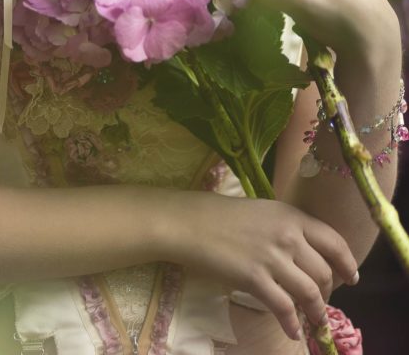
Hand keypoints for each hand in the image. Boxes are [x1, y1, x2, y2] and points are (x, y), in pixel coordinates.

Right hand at [158, 191, 357, 341]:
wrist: (190, 223)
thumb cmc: (223, 215)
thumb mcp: (263, 212)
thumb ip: (287, 229)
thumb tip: (306, 254)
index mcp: (291, 215)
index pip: (334, 242)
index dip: (347, 263)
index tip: (351, 278)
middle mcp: (288, 236)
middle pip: (324, 272)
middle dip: (328, 292)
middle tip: (321, 301)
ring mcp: (272, 258)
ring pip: (310, 293)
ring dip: (316, 312)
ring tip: (314, 321)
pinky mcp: (255, 279)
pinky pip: (284, 307)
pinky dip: (292, 323)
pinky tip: (293, 330)